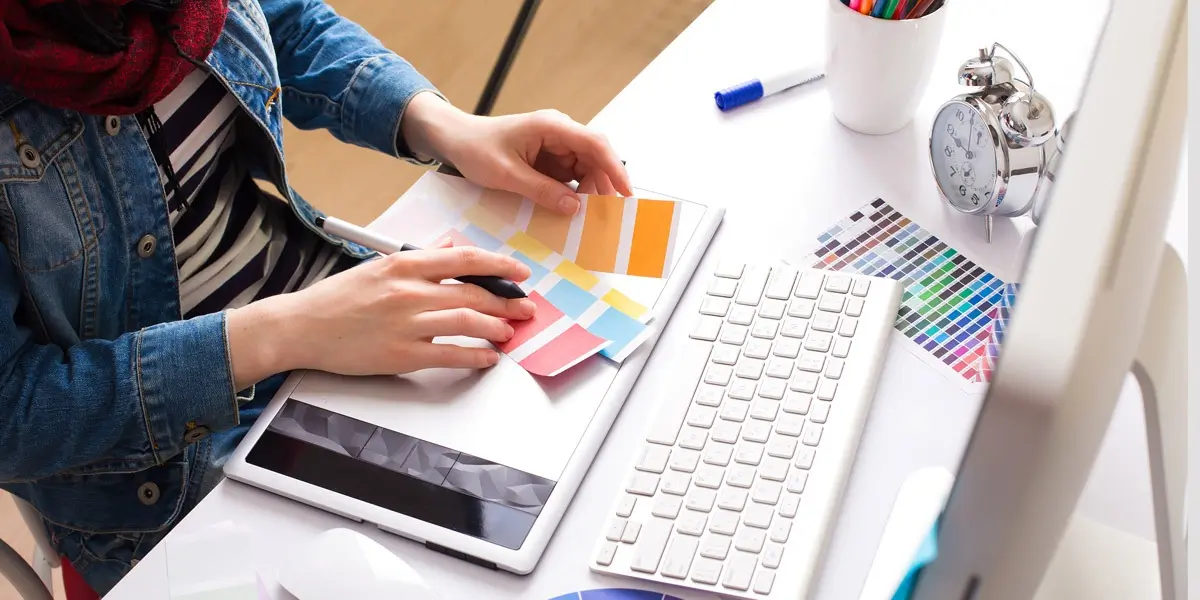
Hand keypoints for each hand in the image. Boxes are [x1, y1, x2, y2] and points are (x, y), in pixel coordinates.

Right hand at [226, 243, 534, 387]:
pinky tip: (488, 357)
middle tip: (525, 309)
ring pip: (467, 321)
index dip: (498, 265)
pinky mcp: (401, 354)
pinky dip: (475, 355)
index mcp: (404, 265)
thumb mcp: (378, 267)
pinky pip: (450, 354)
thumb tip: (449, 248)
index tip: (519, 273)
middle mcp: (408, 291)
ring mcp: (406, 323)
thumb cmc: (336, 299)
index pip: (464, 259)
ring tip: (509, 332)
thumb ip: (418, 259)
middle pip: (473, 292)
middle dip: (506, 302)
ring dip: (496, 327)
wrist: (299, 327)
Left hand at [401, 92, 631, 214]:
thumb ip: (541, 190)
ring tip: (592, 218)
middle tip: (607, 216)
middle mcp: (560, 132)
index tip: (626, 193)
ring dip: (591, 191)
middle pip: (596, 157)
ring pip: (587, 168)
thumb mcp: (507, 174)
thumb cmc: (476, 149)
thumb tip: (574, 207)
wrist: (455, 140)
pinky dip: (576, 193)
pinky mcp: (550, 158)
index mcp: (552, 126)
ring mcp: (557, 145)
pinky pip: (572, 175)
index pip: (595, 144)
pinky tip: (575, 211)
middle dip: (604, 185)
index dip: (615, 168)